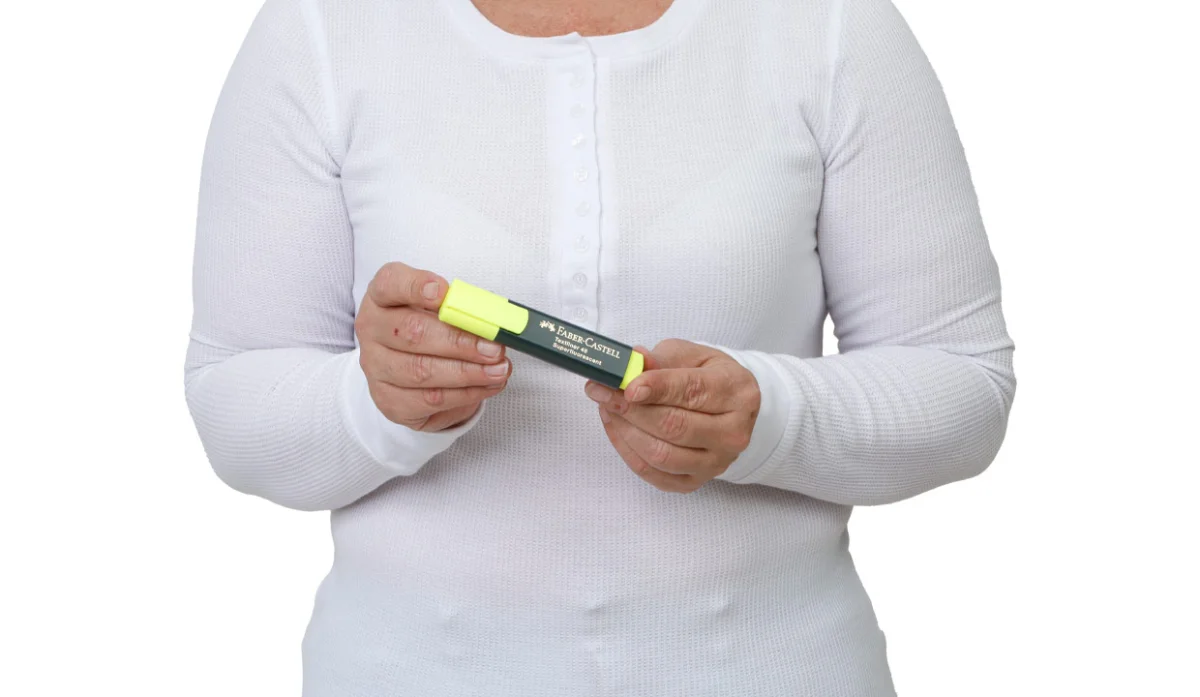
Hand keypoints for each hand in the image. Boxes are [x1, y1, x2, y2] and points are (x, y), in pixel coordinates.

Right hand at [355, 262, 510, 431]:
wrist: (410, 369)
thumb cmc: (431, 328)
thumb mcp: (442, 308)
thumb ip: (463, 307)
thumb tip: (494, 320)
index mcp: (382, 297)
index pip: (390, 284)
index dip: (415, 287)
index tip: (443, 292)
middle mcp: (371, 329)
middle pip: (412, 332)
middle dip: (459, 341)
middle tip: (494, 347)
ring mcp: (376, 367)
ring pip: (422, 371)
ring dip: (468, 372)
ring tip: (499, 369)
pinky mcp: (389, 401)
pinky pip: (430, 400)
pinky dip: (465, 394)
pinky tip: (488, 385)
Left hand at [585, 339, 760, 492]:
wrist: (728, 409)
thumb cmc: (707, 377)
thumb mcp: (691, 356)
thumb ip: (662, 359)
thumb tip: (635, 362)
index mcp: (737, 392)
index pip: (693, 392)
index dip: (657, 388)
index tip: (628, 386)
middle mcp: (733, 432)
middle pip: (674, 426)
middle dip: (631, 409)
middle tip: (603, 392)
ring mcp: (716, 462)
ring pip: (661, 454)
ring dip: (625, 431)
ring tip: (607, 408)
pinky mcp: (695, 481)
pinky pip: (653, 473)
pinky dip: (627, 451)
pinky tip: (616, 428)